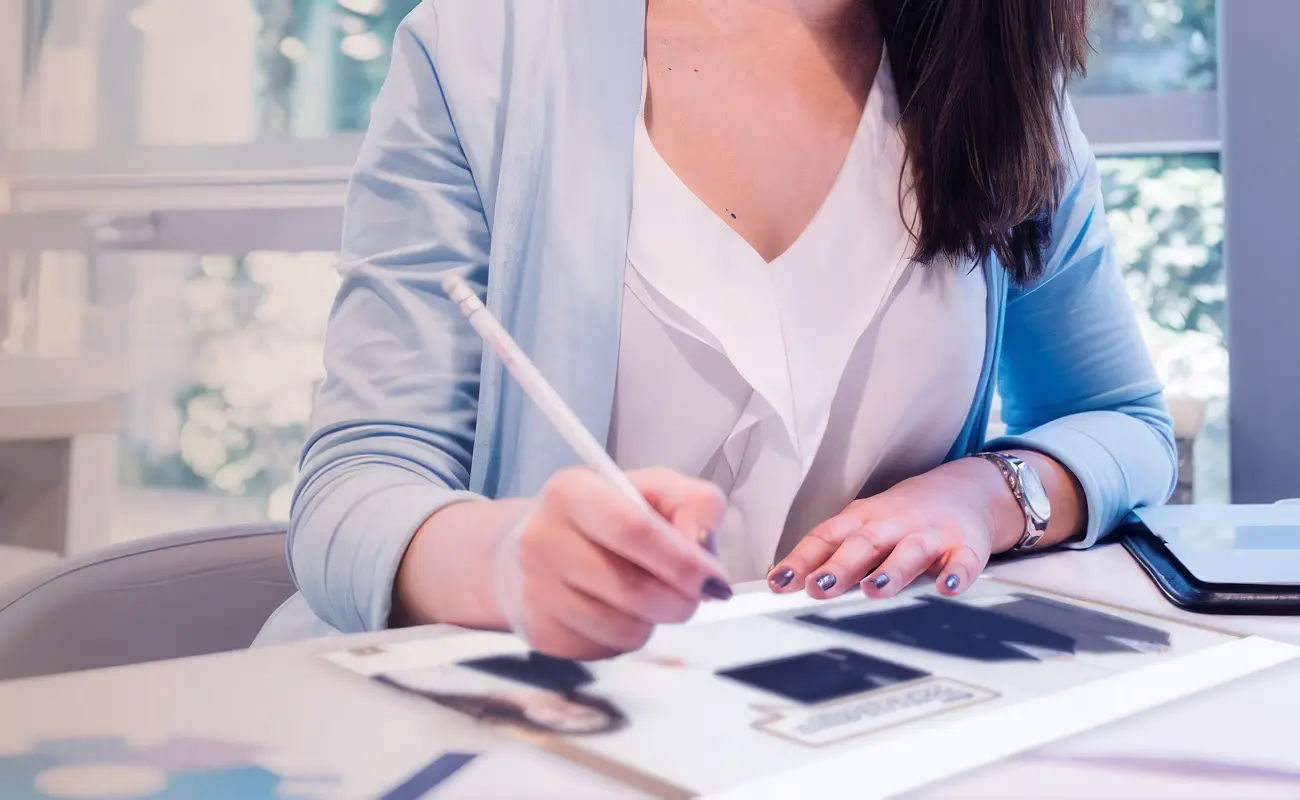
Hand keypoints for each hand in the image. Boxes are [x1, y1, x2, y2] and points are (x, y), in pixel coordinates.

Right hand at [494, 467, 730, 659]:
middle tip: (694, 593)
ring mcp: (535, 591)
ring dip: (653, 619)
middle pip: (634, 590)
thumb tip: (704, 548)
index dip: (683, 560)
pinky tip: (613, 611)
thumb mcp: (650, 490)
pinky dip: (625, 636)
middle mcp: (542, 540)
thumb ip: (692, 503)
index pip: (633, 529)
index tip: (714, 579)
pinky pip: (607, 650)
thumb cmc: (603, 518)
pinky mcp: (541, 633)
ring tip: (643, 594)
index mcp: (571, 492)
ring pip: (625, 629)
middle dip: (680, 600)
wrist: (530, 552)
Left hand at [767, 458, 1020, 599]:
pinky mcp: (967, 546)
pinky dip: (956, 575)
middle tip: (818, 588)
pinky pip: (963, 562)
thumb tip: (781, 580)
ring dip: (891, 571)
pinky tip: (947, 588)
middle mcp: (894, 524)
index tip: (778, 583)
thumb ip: (830, 552)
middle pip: (863, 544)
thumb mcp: (864, 525)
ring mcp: (931, 534)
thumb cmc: (903, 516)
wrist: (968, 489)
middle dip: (840, 566)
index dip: (802, 560)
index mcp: (862, 519)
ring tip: (873, 590)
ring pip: (909, 552)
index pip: (826, 537)